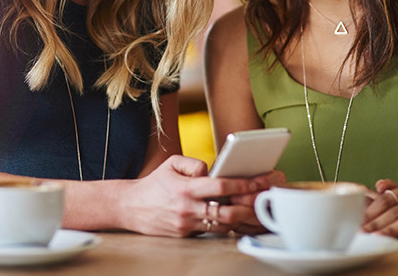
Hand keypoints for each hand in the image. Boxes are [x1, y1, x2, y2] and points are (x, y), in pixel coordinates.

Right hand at [118, 155, 282, 236]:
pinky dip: (226, 225)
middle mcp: (188, 208)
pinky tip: (240, 219)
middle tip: (266, 199)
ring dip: (242, 219)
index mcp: (186, 188)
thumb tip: (213, 170)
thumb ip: (195, 163)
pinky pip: (211, 230)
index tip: (259, 182)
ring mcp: (187, 224)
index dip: (242, 185)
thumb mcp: (172, 164)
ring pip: (222, 225)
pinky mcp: (186, 234)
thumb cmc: (154, 183)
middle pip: (227, 212)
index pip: (220, 187)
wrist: (131, 206)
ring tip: (258, 210)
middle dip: (249, 206)